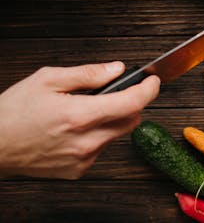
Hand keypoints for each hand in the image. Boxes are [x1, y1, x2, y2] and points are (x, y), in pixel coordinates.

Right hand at [0, 61, 159, 178]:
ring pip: (117, 134)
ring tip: (85, 112)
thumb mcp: (48, 79)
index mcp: (79, 115)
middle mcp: (86, 140)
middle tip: (113, 94)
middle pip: (131, 120)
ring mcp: (83, 158)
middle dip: (130, 104)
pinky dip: (98, 136)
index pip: (132, 103)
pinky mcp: (78, 170)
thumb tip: (117, 69)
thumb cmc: (13, 112)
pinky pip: (101, 149)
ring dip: (112, 120)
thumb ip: (88, 74)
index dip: (148, 90)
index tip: (153, 82)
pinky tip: (75, 130)